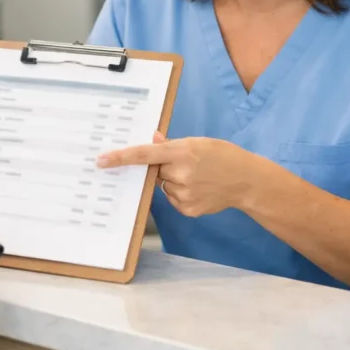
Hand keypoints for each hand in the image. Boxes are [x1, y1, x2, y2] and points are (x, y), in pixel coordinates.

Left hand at [97, 133, 262, 216]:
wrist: (248, 181)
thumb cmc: (223, 156)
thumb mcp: (198, 142)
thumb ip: (171, 144)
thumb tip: (150, 140)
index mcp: (182, 152)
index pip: (144, 155)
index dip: (120, 158)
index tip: (101, 161)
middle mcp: (181, 174)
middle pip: (155, 171)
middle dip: (163, 167)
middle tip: (186, 164)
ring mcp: (185, 194)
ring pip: (164, 186)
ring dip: (173, 181)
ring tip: (197, 177)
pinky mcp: (188, 209)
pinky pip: (172, 199)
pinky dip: (181, 193)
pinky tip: (199, 189)